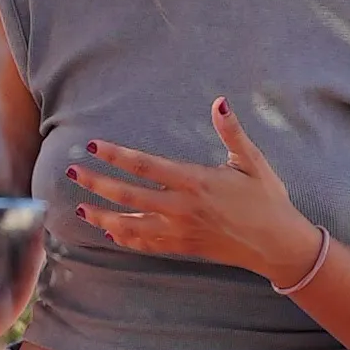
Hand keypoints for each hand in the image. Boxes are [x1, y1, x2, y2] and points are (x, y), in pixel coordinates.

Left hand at [69, 101, 317, 286]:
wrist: (277, 244)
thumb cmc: (267, 198)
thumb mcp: (252, 161)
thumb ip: (232, 132)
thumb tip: (220, 101)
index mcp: (196, 181)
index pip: (146, 166)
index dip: (117, 155)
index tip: (94, 145)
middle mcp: (182, 208)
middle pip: (128, 195)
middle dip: (97, 183)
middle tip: (71, 172)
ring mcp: (180, 231)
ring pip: (130, 224)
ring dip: (103, 215)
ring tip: (80, 206)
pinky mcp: (183, 248)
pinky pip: (146, 244)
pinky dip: (124, 239)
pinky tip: (109, 232)